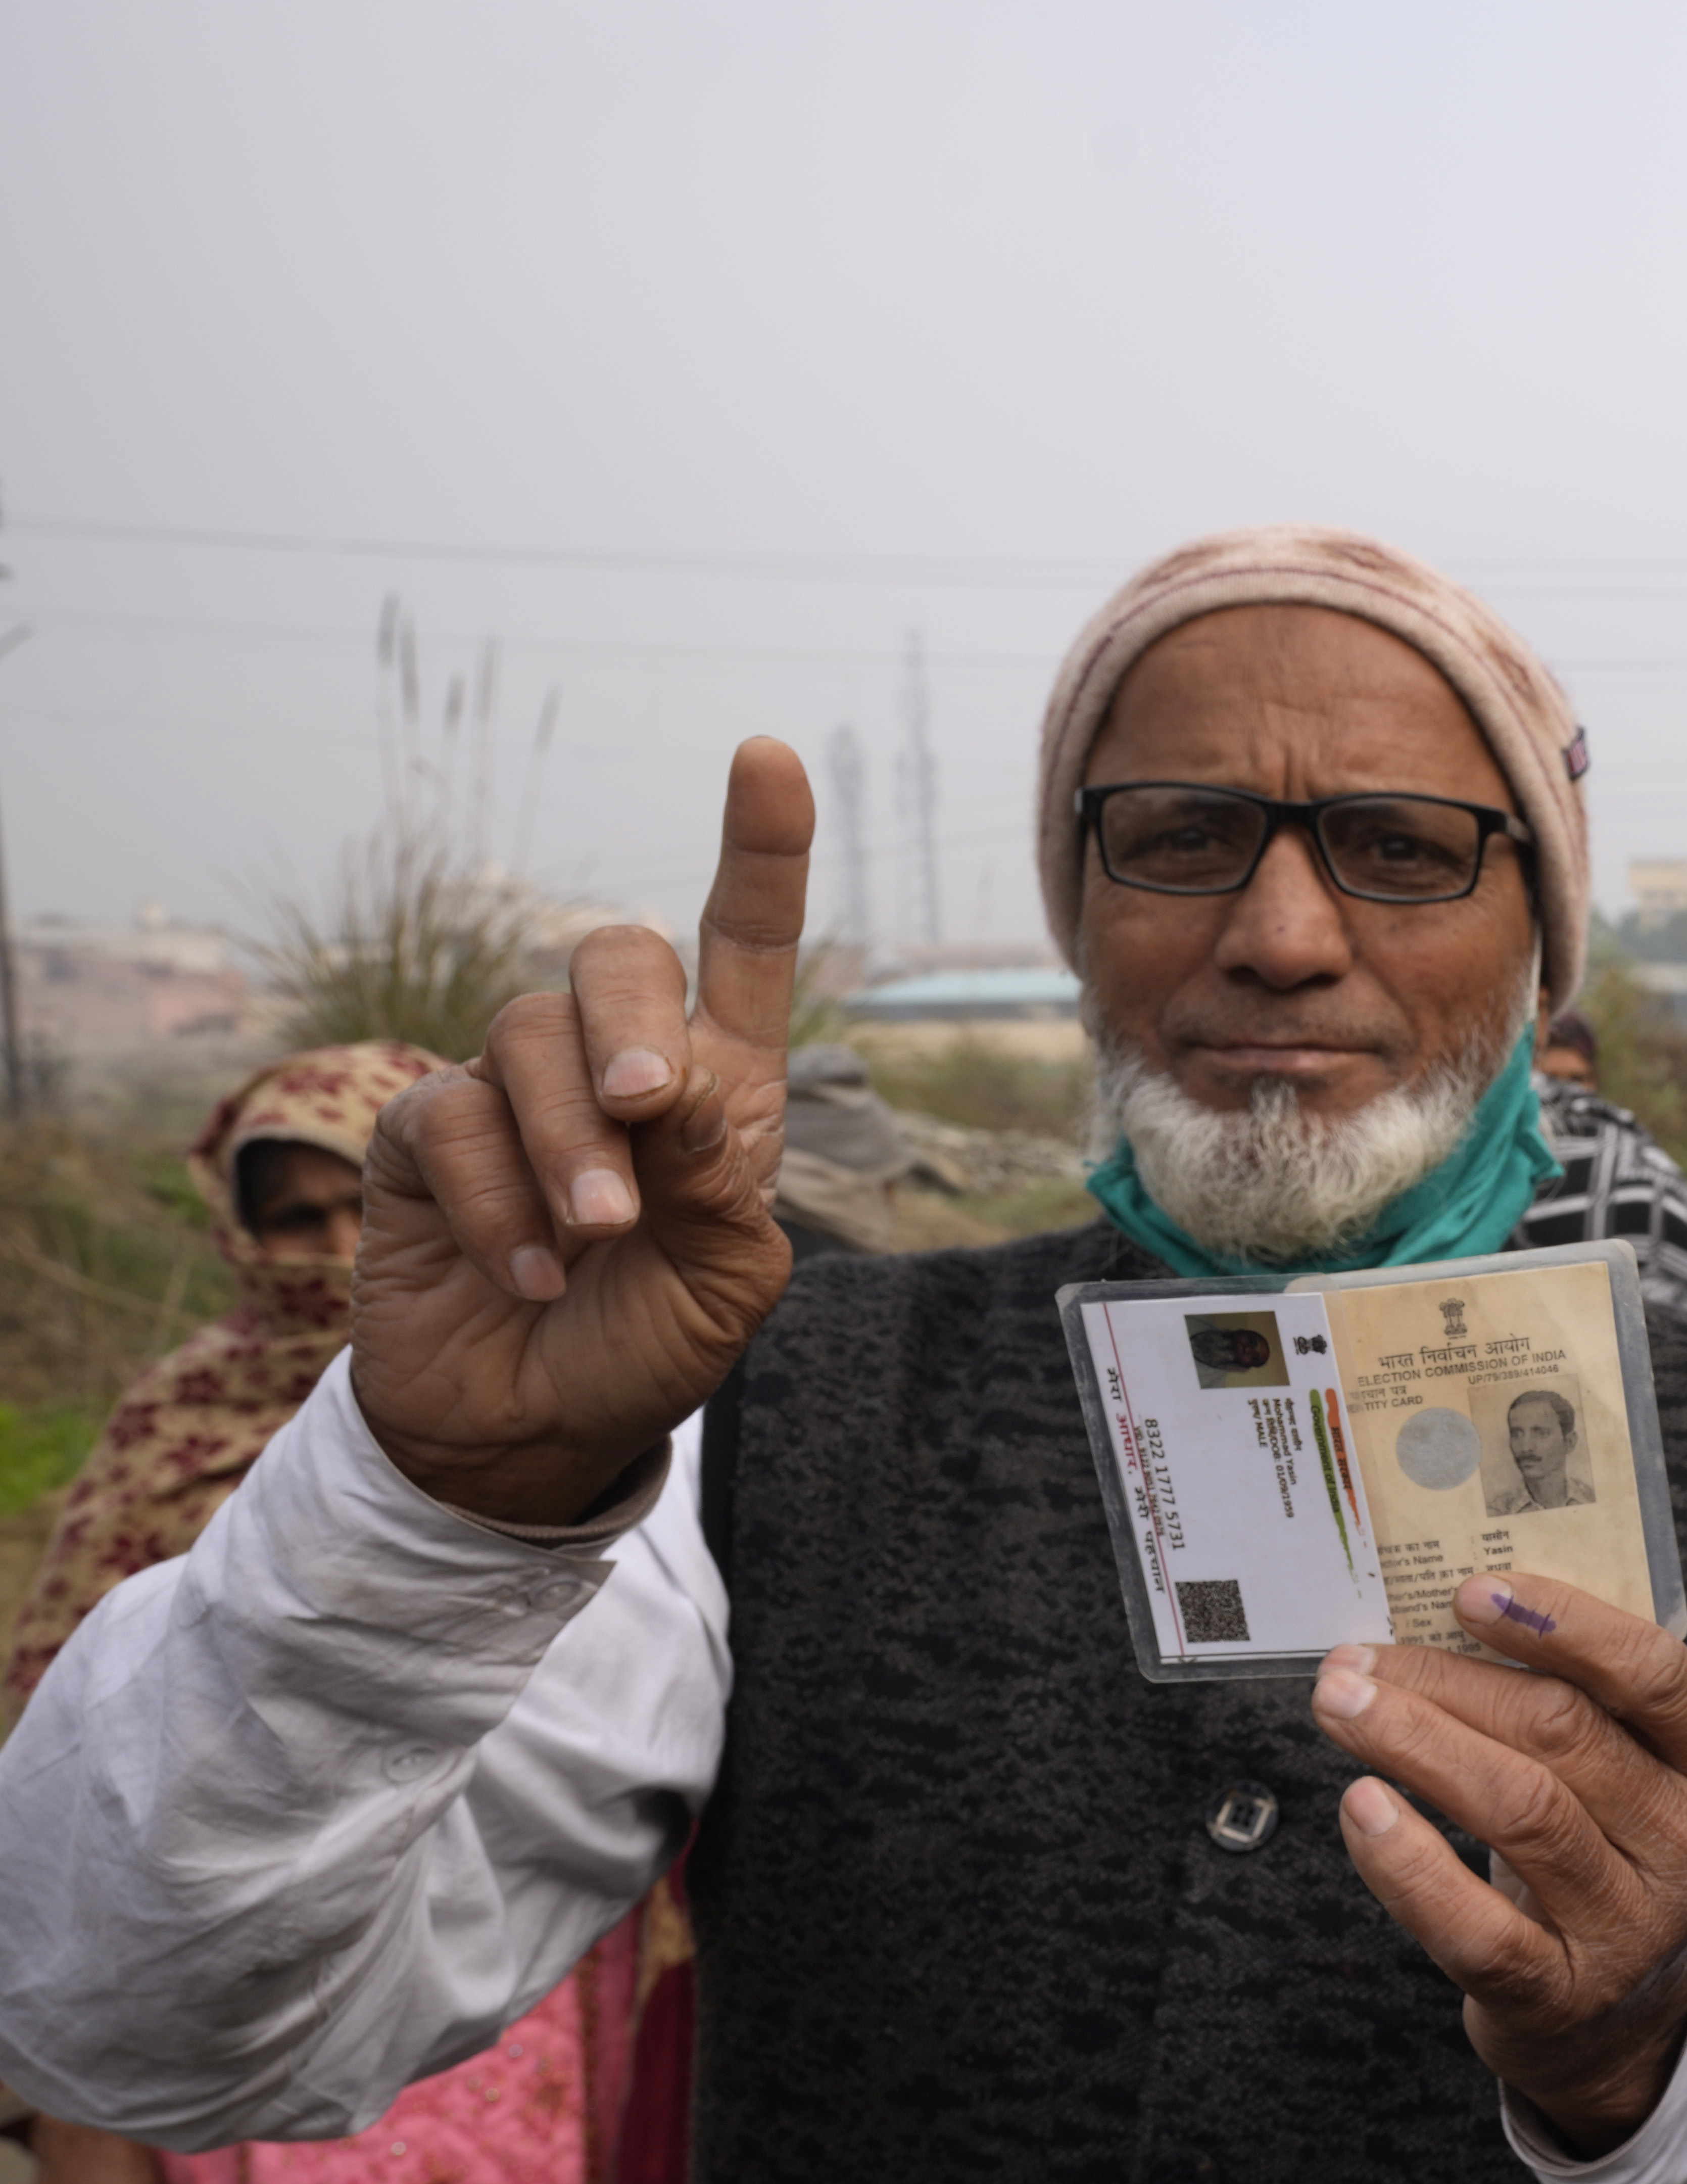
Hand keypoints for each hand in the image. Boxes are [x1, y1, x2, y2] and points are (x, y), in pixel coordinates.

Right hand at [357, 742, 811, 1524]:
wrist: (538, 1427)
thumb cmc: (649, 1343)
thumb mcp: (728, 1283)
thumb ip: (722, 1187)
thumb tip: (685, 1091)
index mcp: (716, 1084)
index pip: (743, 945)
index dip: (759, 850)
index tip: (767, 755)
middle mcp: (612, 1062)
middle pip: (615, 956)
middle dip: (629, 1025)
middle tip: (645, 1113)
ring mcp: (511, 1090)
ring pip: (527, 1038)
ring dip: (566, 1147)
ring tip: (593, 1243)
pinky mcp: (423, 1134)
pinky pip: (452, 1121)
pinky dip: (500, 1206)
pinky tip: (529, 1273)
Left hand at [1314, 1575, 1686, 2155]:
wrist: (1622, 2024)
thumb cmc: (1610, 1867)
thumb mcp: (1635, 1782)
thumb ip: (1581, 1706)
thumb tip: (1454, 1619)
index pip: (1658, 1679)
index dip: (1564, 1625)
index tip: (1471, 1592)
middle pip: (1566, 1736)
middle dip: (1450, 1681)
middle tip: (1359, 1660)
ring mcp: (1628, 1930)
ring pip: (1519, 1810)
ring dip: (1415, 1743)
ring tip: (1344, 1708)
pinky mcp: (1557, 1996)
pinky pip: (1472, 1923)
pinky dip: (1405, 1859)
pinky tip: (1361, 1806)